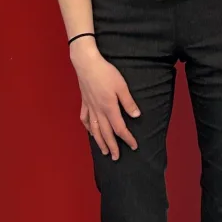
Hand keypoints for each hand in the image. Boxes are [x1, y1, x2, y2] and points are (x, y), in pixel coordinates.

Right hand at [72, 43, 139, 158]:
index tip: (134, 146)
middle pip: (106, 133)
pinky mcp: (84, 103)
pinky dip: (88, 128)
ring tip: (104, 151)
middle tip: (116, 158)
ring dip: (99, 142)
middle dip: (112, 147)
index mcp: (109, 108)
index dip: (127, 138)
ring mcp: (90, 108)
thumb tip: (136, 116)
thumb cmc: (106, 73)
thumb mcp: (121, 86)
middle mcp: (98, 111)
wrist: (87, 64)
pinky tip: (91, 132)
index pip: (119, 128)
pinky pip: (85, 119)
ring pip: (95, 129)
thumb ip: (128, 102)